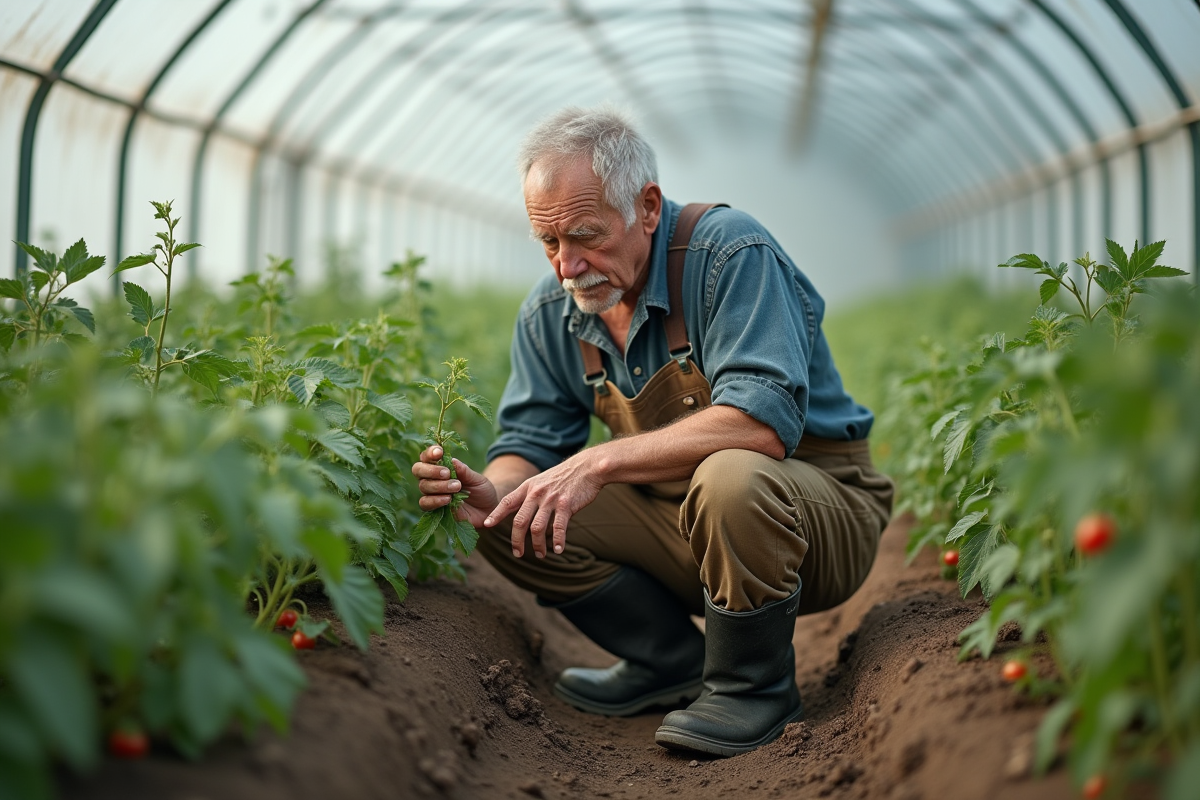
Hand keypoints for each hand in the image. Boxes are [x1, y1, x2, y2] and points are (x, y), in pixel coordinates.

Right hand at [411, 446, 496, 527]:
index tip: (439, 452)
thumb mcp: (477, 479)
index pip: (427, 456)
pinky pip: (425, 503)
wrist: (488, 510)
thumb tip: (452, 460)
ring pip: (423, 486)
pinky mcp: (434, 509)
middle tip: (447, 473)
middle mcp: (433, 479)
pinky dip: (435, 500)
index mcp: (442, 466)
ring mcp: (432, 493)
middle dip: (431, 470)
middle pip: (418, 470)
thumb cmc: (481, 490)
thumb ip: (464, 471)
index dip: (430, 453)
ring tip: (456, 487)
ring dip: (438, 485)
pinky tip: (447, 499)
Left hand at [483, 452, 603, 558]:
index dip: (496, 514)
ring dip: (538, 545)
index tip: (486, 525)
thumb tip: (525, 516)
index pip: (507, 501)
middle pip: (520, 521)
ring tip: (541, 554)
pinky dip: (558, 541)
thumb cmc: (565, 477)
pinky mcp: (566, 505)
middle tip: (518, 553)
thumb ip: (532, 496)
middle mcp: (536, 493)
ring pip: (537, 528)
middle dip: (517, 541)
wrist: (586, 467)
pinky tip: (558, 549)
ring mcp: (551, 499)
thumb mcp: (542, 481)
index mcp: (528, 487)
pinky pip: (558, 527)